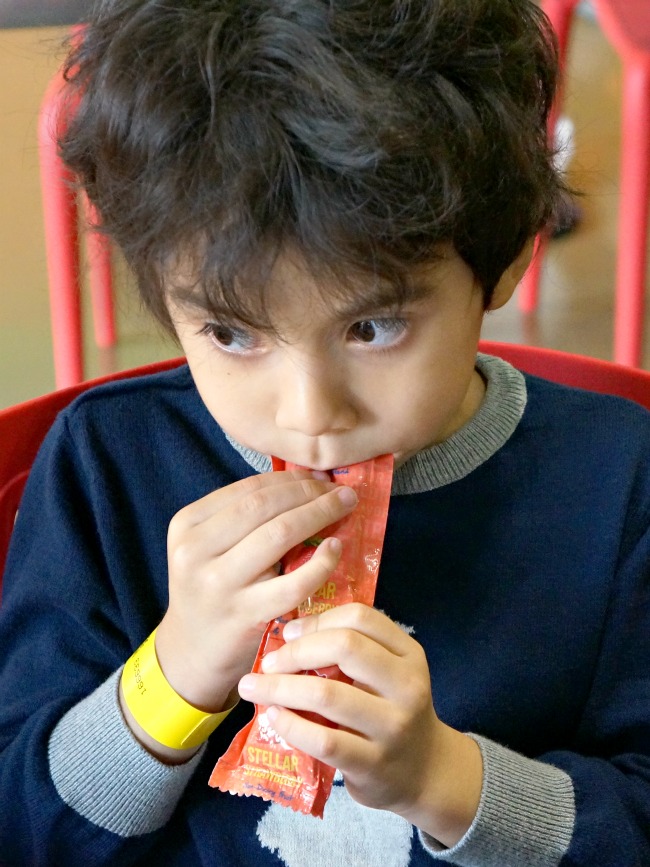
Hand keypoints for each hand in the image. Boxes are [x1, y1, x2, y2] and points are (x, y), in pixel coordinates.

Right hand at [155, 471, 358, 714]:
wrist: (191, 654)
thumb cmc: (212, 592)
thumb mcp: (210, 548)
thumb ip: (245, 519)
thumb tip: (308, 483)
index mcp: (187, 525)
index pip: (248, 489)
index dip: (290, 478)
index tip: (320, 477)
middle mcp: (195, 551)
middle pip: (264, 506)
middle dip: (309, 492)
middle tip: (341, 490)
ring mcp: (217, 584)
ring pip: (279, 534)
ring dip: (319, 514)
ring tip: (345, 508)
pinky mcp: (243, 614)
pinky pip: (293, 582)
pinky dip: (321, 561)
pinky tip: (336, 548)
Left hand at [238, 604, 482, 845]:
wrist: (425, 773)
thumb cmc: (392, 712)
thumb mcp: (390, 673)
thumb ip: (355, 649)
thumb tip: (291, 631)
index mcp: (409, 654)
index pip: (361, 618)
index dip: (318, 619)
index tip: (289, 631)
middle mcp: (407, 686)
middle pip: (344, 647)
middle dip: (296, 650)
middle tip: (269, 661)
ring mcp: (393, 727)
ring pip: (327, 694)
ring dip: (281, 688)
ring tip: (254, 687)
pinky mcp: (374, 764)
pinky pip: (324, 740)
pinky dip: (291, 725)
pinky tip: (273, 718)